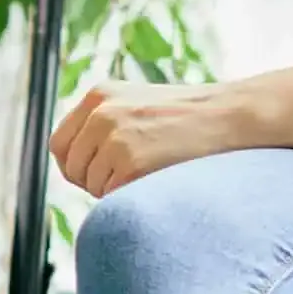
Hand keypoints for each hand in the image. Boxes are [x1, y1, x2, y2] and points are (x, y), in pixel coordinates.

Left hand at [51, 79, 236, 197]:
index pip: (59, 144)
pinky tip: (155, 182)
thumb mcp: (137, 105)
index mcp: (98, 96)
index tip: (95, 174)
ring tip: (148, 176)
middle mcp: (100, 112)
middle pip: (72, 167)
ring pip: (91, 185)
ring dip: (114, 190)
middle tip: (126, 180)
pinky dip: (129, 197)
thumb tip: (70, 164)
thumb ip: (104, 123)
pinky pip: (112, 196)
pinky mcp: (131, 161)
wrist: (233, 115)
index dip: (75, 165)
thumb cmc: (190, 117)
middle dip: (93, 182)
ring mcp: (115, 136)